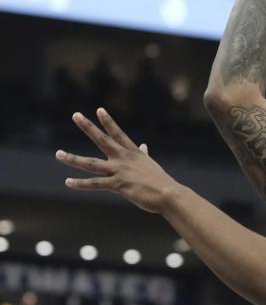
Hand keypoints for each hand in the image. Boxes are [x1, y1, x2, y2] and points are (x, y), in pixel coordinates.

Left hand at [57, 108, 181, 213]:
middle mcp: (124, 158)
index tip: (99, 110)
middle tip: (76, 115)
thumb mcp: (150, 164)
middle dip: (88, 127)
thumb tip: (143, 146)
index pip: (118, 134)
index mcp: (133, 153)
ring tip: (58, 154)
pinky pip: (95, 184)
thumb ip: (143, 154)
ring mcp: (120, 171)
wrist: (168, 194)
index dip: (108, 122)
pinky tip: (68, 182)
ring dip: (73, 159)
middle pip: (102, 140)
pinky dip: (81, 183)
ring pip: (91, 163)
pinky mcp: (118, 185)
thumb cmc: (161, 182)